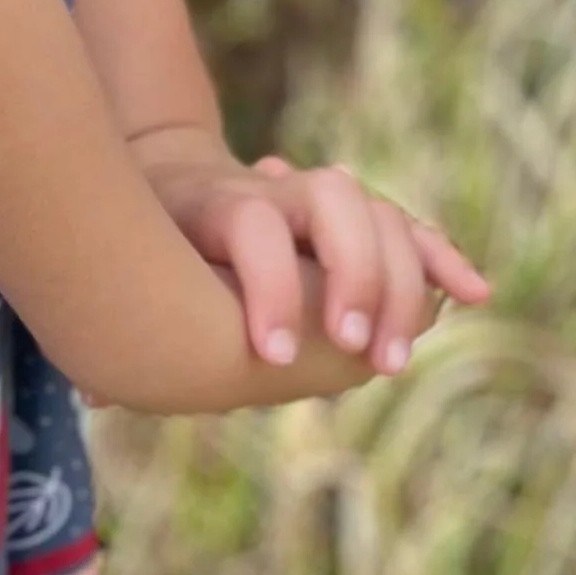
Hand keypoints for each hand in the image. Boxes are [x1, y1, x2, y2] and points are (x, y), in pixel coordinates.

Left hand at [130, 137, 490, 375]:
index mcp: (215, 201)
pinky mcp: (357, 216)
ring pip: (382, 216)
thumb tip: (98, 393)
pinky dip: (443, 259)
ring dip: (401, 284)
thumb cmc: (144, 242)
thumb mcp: (120, 266)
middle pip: (336, 208)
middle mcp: (279, 190)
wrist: (169, 181)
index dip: (267, 288)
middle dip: (353, 279)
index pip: (256, 228)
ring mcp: (324, 196)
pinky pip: (412, 231)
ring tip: (392, 361)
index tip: (270, 356)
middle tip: (352, 350)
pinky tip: (476, 294)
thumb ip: (123, 317)